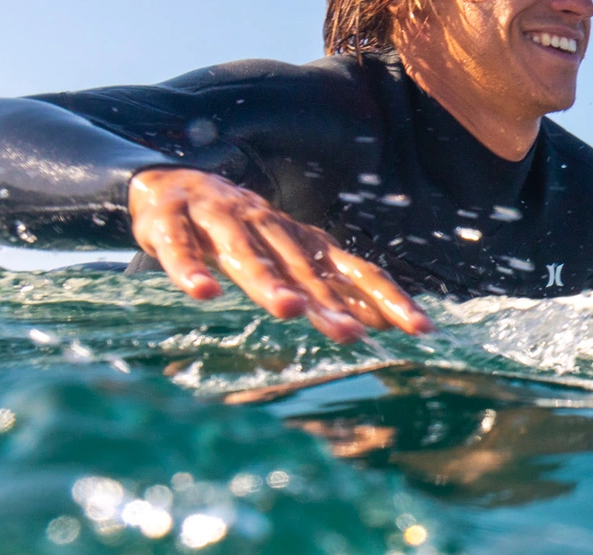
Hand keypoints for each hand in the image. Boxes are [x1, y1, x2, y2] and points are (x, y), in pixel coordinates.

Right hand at [128, 168, 433, 342]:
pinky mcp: (171, 221)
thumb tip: (380, 323)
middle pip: (303, 268)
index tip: (423, 328)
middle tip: (353, 335)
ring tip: (288, 309)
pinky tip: (203, 292)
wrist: (169, 182)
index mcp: (303, 241)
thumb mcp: (290, 257)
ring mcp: (219, 219)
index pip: (356, 270)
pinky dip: (190, 267)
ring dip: (268, 282)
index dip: (389, 298)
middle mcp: (269, 226)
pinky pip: (180, 247)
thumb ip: (330, 287)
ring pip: (247, 253)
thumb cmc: (243, 232)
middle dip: (329, 302)